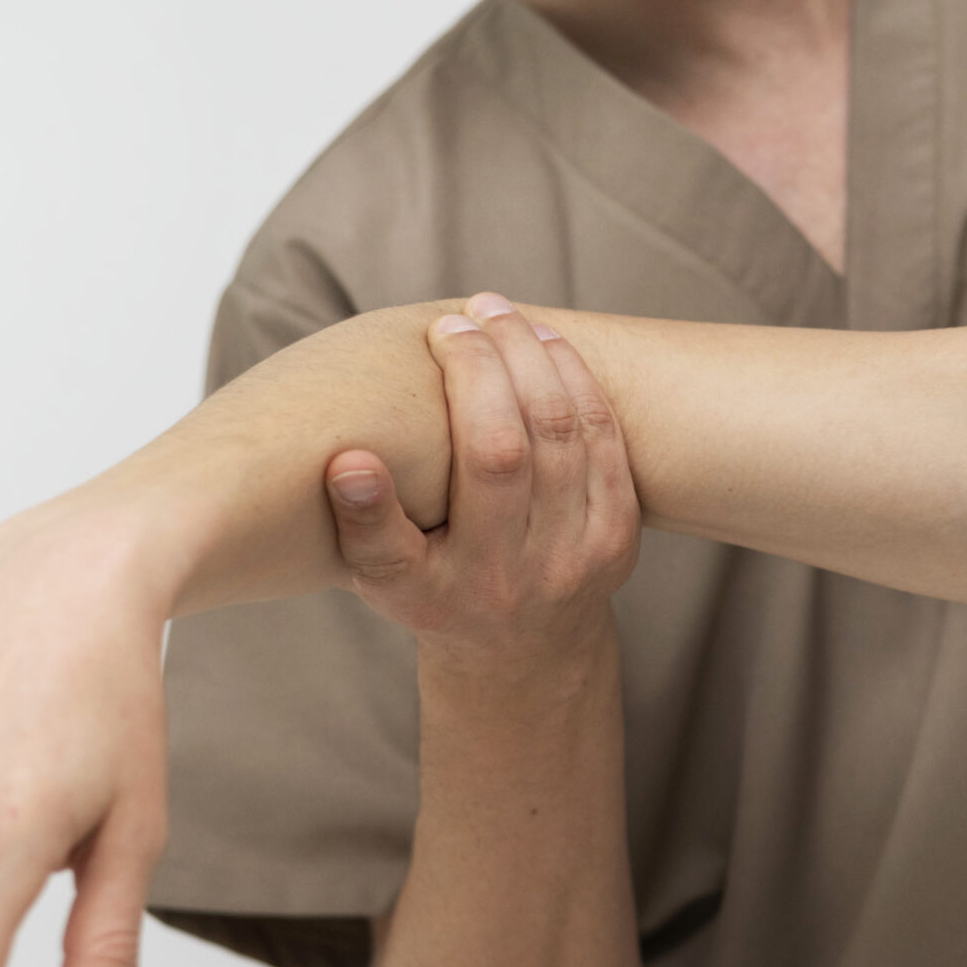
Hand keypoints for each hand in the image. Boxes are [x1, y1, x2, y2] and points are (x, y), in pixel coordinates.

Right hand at [324, 292, 638, 667]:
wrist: (523, 652)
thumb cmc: (435, 594)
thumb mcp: (386, 580)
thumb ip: (364, 526)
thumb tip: (347, 460)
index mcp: (448, 591)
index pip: (424, 523)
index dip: (402, 468)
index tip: (387, 399)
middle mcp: (517, 577)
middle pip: (506, 453)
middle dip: (482, 368)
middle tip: (453, 320)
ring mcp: (579, 556)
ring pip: (563, 433)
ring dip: (532, 359)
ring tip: (495, 314)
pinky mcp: (619, 534)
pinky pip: (604, 438)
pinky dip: (575, 380)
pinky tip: (543, 341)